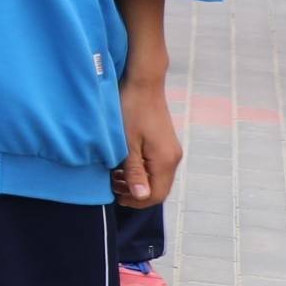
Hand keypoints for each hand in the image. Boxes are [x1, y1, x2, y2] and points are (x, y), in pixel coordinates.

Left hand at [117, 70, 181, 207]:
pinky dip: (141, 171)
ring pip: (156, 177)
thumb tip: (141, 197)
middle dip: (136, 193)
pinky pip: (155, 166)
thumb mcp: (127, 143)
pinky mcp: (165, 143)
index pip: (157, 194)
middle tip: (112, 187)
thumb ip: (134, 171)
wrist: (142, 83)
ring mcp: (171, 150)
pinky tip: (123, 165)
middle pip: (158, 188)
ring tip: (115, 177)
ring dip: (137, 181)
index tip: (116, 198)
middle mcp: (173, 158)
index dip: (137, 201)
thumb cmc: (131, 110)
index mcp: (165, 160)